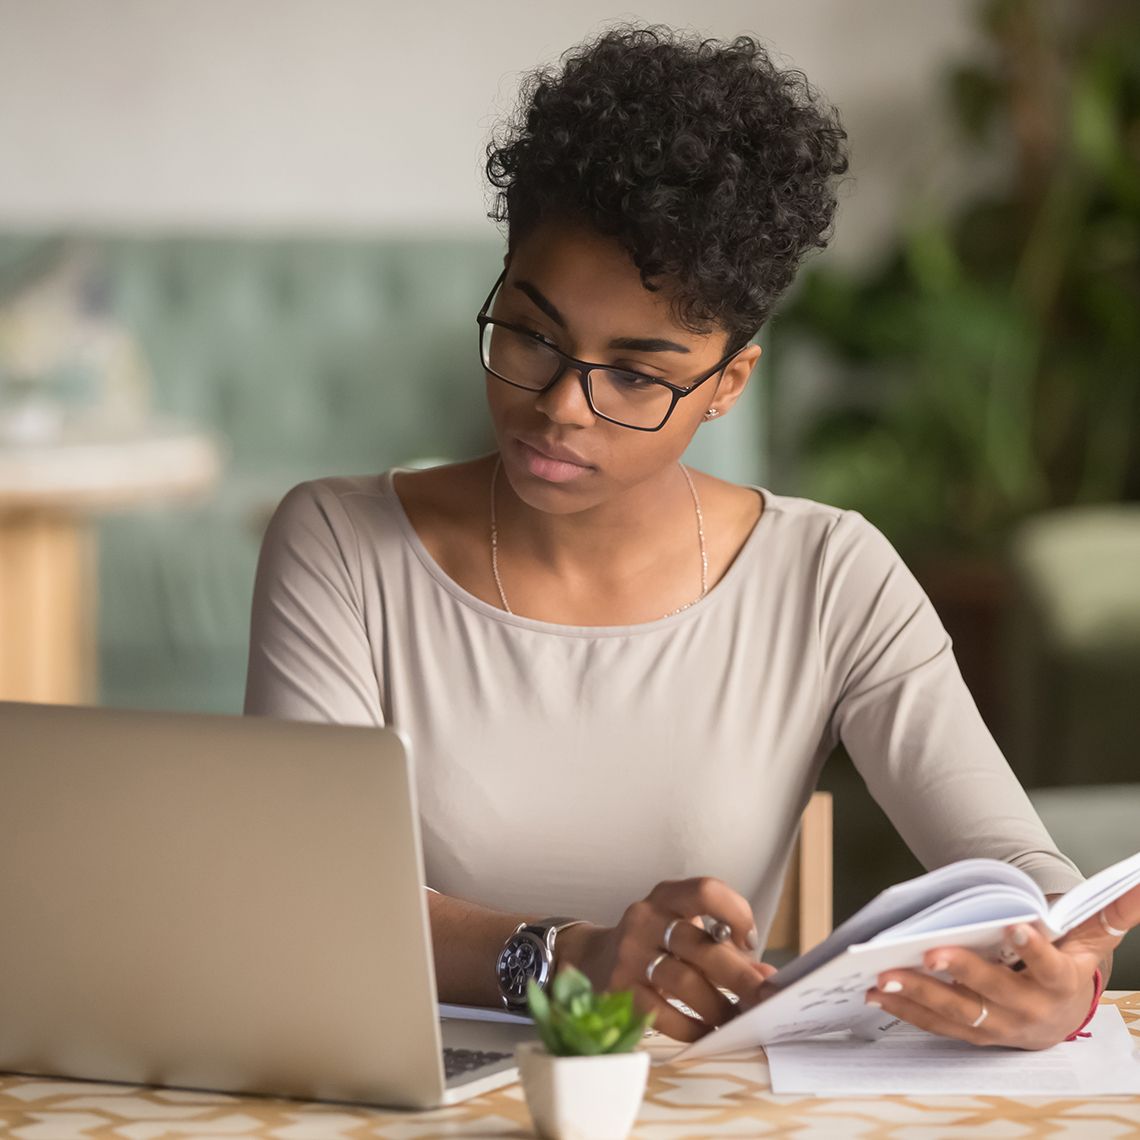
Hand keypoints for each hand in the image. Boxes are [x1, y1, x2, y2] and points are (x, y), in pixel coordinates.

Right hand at [558, 876, 775, 1041]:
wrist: (594, 958)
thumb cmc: (654, 944)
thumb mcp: (684, 931)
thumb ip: (724, 949)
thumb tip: (767, 977)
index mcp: (666, 897)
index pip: (705, 891)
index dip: (735, 913)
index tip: (750, 942)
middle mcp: (645, 919)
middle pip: (700, 945)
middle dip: (739, 976)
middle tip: (765, 998)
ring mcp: (629, 954)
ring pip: (683, 982)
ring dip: (717, 1006)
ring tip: (736, 1020)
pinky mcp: (620, 989)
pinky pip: (662, 1014)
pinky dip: (691, 1027)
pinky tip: (707, 1032)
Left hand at [864, 883, 1138, 1049]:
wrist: (1061, 1016)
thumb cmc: (1070, 966)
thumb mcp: (1092, 939)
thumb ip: (1110, 912)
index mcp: (1059, 983)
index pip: (1048, 965)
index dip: (1033, 948)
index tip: (1015, 926)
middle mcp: (1029, 1010)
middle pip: (993, 992)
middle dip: (961, 973)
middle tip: (929, 952)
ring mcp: (998, 1026)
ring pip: (958, 1012)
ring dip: (919, 994)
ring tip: (885, 975)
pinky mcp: (972, 1033)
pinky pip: (937, 1025)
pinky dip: (906, 1010)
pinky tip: (878, 992)